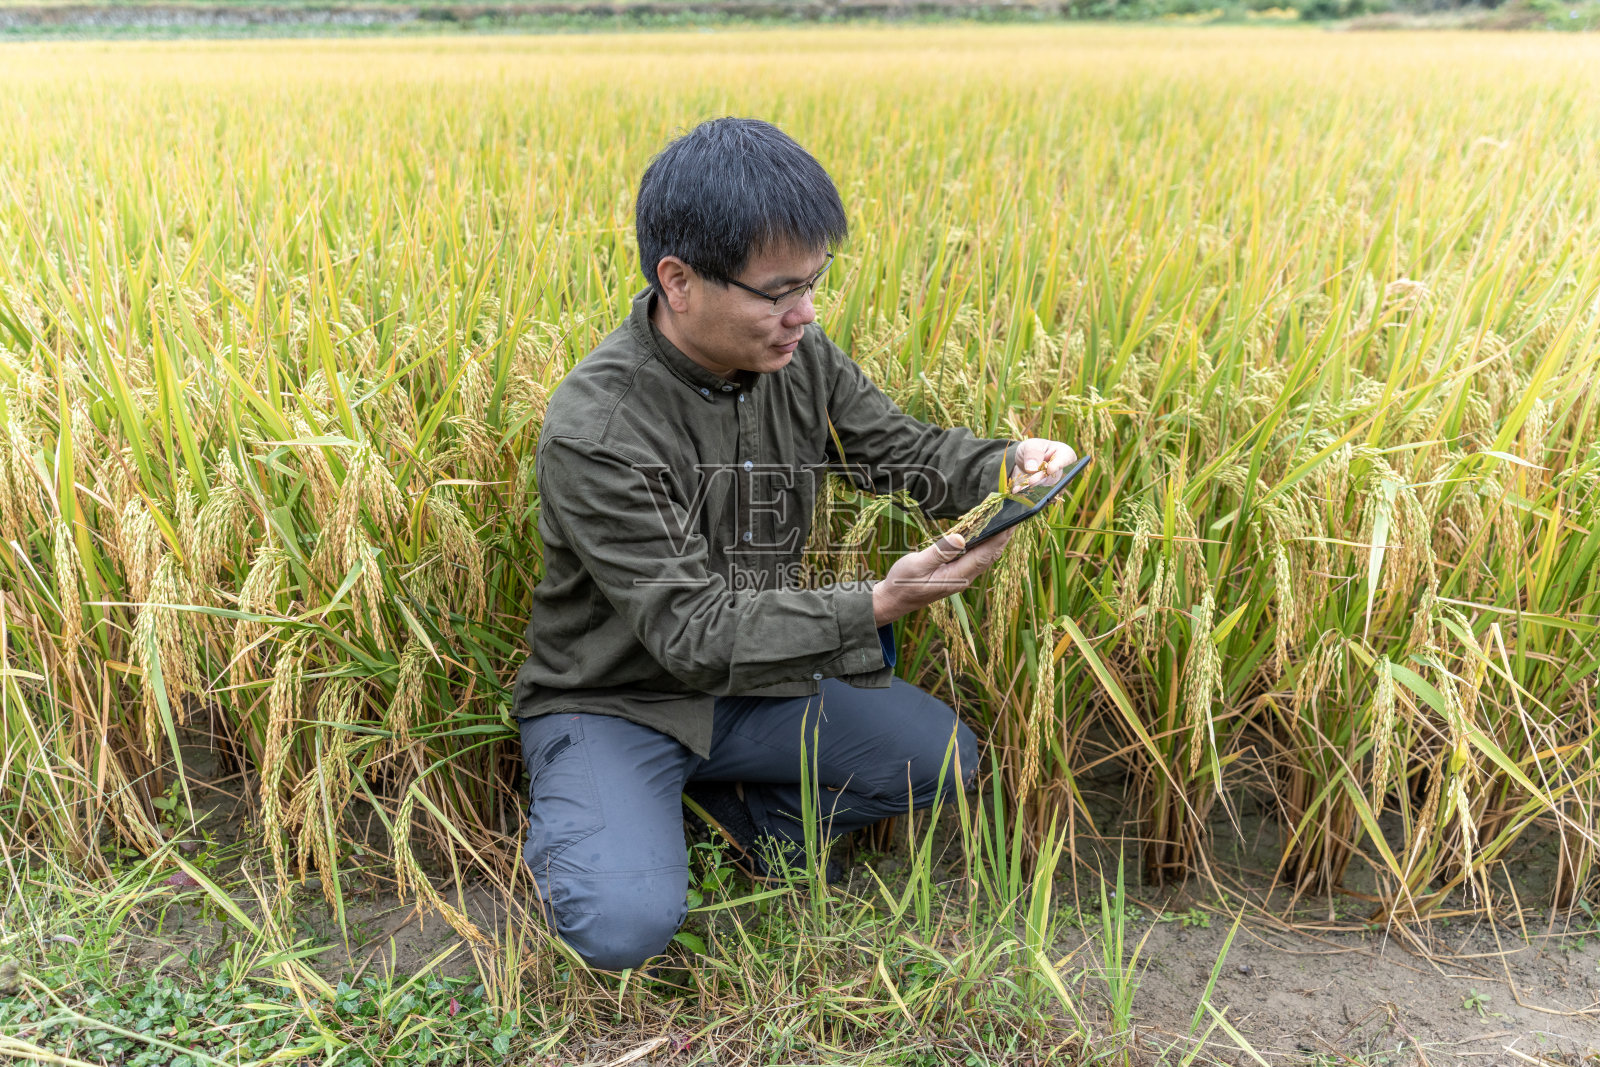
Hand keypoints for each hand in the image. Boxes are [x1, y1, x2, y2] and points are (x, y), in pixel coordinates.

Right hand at [871, 528, 1014, 626]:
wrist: (894, 601)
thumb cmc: (902, 583)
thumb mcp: (916, 565)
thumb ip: (939, 551)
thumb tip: (961, 537)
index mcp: (956, 576)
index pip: (985, 554)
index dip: (1000, 537)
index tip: (1013, 521)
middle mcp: (963, 578)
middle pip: (991, 555)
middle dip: (1004, 536)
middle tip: (1016, 515)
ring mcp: (961, 577)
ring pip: (985, 556)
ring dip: (996, 539)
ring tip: (1006, 520)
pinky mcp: (956, 574)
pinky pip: (976, 557)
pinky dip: (984, 543)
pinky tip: (985, 532)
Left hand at [1009, 438, 1077, 489]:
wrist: (1024, 458)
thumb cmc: (1032, 448)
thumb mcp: (1031, 445)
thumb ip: (1032, 453)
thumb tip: (1032, 468)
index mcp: (1063, 453)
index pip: (1067, 458)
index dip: (1059, 464)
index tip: (1049, 470)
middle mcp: (1061, 470)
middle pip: (1055, 475)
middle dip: (1042, 478)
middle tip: (1032, 481)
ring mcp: (1052, 481)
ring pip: (1045, 486)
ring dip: (1032, 487)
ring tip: (1021, 487)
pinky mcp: (1042, 489)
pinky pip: (1036, 493)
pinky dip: (1025, 491)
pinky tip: (1017, 489)